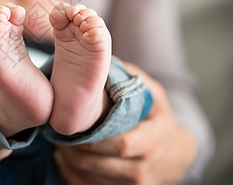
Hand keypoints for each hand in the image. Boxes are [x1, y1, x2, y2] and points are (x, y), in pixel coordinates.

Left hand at [54, 63, 197, 184]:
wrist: (177, 154)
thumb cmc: (159, 118)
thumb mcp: (153, 94)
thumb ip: (130, 77)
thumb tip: (100, 60)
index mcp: (154, 140)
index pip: (121, 144)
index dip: (92, 138)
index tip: (72, 124)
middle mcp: (145, 168)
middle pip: (97, 163)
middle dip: (71, 147)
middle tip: (55, 131)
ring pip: (89, 178)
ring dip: (67, 160)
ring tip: (57, 141)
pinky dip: (71, 174)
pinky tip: (63, 158)